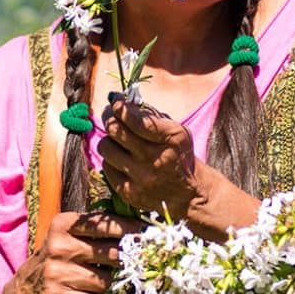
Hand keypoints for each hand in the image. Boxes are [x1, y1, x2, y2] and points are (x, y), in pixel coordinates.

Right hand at [11, 210, 143, 293]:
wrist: (29, 287)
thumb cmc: (62, 257)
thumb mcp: (72, 234)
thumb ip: (99, 229)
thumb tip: (140, 230)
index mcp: (62, 225)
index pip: (102, 225)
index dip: (127, 229)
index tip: (144, 233)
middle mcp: (58, 247)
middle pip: (111, 254)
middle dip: (117, 261)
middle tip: (108, 264)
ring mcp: (56, 273)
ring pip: (104, 282)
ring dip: (100, 285)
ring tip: (84, 282)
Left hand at [98, 97, 206, 219]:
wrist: (188, 193)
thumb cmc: (179, 155)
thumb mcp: (176, 131)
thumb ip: (151, 115)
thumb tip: (120, 100)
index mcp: (171, 138)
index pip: (135, 119)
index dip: (119, 106)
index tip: (115, 100)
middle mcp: (155, 158)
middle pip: (115, 130)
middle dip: (109, 117)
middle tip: (111, 115)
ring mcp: (141, 177)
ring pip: (106, 148)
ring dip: (109, 140)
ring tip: (117, 140)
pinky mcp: (129, 192)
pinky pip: (106, 168)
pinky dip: (111, 160)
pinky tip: (120, 159)